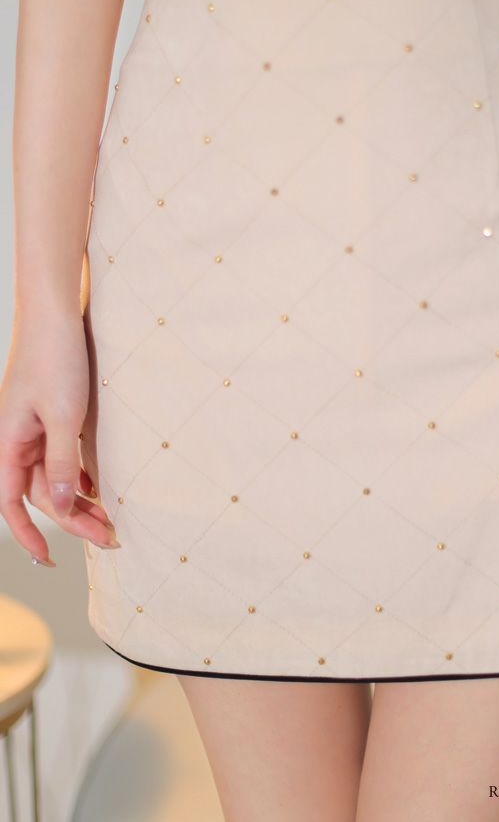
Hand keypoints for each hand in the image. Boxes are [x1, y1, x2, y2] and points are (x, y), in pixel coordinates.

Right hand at [0, 309, 118, 566]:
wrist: (57, 314)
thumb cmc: (56, 360)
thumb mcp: (65, 416)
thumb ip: (62, 462)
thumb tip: (58, 506)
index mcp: (8, 443)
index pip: (11, 503)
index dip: (27, 535)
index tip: (49, 560)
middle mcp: (15, 440)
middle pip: (41, 493)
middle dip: (73, 518)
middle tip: (109, 536)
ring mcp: (33, 429)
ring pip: (54, 476)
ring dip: (80, 498)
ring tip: (111, 517)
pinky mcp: (51, 417)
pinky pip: (62, 456)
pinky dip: (80, 474)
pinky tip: (102, 484)